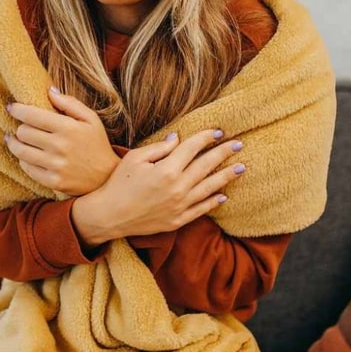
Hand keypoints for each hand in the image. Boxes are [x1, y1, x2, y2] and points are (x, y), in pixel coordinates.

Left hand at [4, 87, 120, 195]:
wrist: (107, 177)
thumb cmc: (97, 144)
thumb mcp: (91, 118)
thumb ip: (70, 103)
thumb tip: (49, 90)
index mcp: (68, 128)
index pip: (32, 115)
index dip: (17, 109)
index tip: (11, 107)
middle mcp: (60, 147)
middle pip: (23, 132)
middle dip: (20, 126)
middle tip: (21, 125)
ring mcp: (56, 166)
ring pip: (20, 151)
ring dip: (14, 143)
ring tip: (14, 139)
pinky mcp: (53, 181)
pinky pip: (27, 168)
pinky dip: (23, 160)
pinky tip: (26, 156)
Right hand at [70, 129, 245, 244]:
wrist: (109, 216)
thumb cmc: (118, 183)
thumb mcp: (135, 158)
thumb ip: (159, 148)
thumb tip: (178, 139)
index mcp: (167, 170)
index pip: (192, 148)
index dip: (206, 137)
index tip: (217, 131)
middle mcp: (177, 188)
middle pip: (206, 166)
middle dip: (224, 153)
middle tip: (239, 144)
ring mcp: (179, 206)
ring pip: (209, 188)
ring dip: (226, 176)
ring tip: (241, 167)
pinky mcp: (177, 220)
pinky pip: (201, 210)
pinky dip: (213, 202)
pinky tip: (223, 195)